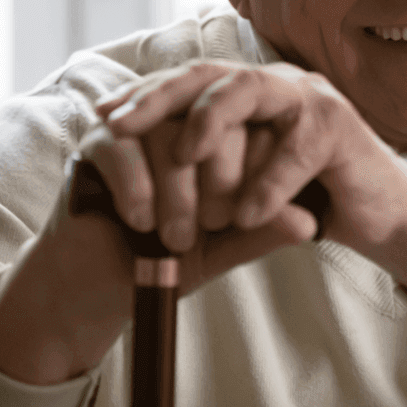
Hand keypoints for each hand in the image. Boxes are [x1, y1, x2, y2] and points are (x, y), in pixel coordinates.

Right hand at [0, 66, 322, 385]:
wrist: (100, 287)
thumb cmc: (170, 260)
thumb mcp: (224, 248)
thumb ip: (262, 231)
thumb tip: (309, 222)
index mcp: (225, 134)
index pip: (257, 125)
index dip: (259, 168)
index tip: (247, 217)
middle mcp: (185, 118)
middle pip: (218, 119)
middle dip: (221, 178)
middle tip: (215, 224)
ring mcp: (140, 124)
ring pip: (173, 133)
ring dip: (179, 192)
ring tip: (178, 238)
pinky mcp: (96, 139)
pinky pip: (125, 146)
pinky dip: (139, 188)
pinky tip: (142, 223)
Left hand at [96, 60, 406, 265]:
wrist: (379, 212)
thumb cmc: (307, 197)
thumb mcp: (247, 185)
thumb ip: (210, 172)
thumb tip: (143, 169)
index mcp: (252, 95)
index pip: (191, 82)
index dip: (146, 95)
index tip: (101, 117)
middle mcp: (278, 85)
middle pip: (211, 73)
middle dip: (159, 97)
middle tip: (117, 126)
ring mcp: (311, 99)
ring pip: (251, 88)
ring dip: (212, 122)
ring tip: (182, 157)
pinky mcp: (342, 127)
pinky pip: (298, 147)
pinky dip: (270, 183)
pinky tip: (247, 216)